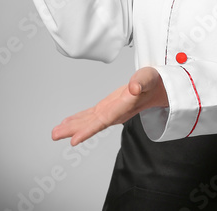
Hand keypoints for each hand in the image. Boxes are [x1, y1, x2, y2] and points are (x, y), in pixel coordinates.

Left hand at [51, 67, 168, 145]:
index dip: (89, 130)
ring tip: (56, 132)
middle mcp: (116, 112)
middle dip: (74, 130)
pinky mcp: (109, 106)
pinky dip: (79, 119)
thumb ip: (142, 81)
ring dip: (73, 126)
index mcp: (125, 106)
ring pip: (90, 121)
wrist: (162, 88)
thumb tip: (134, 87)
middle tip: (54, 135)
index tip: (74, 140)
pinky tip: (68, 122)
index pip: (104, 121)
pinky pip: (92, 115)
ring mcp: (112, 111)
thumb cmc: (156, 82)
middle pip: (93, 124)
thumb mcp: (150, 77)